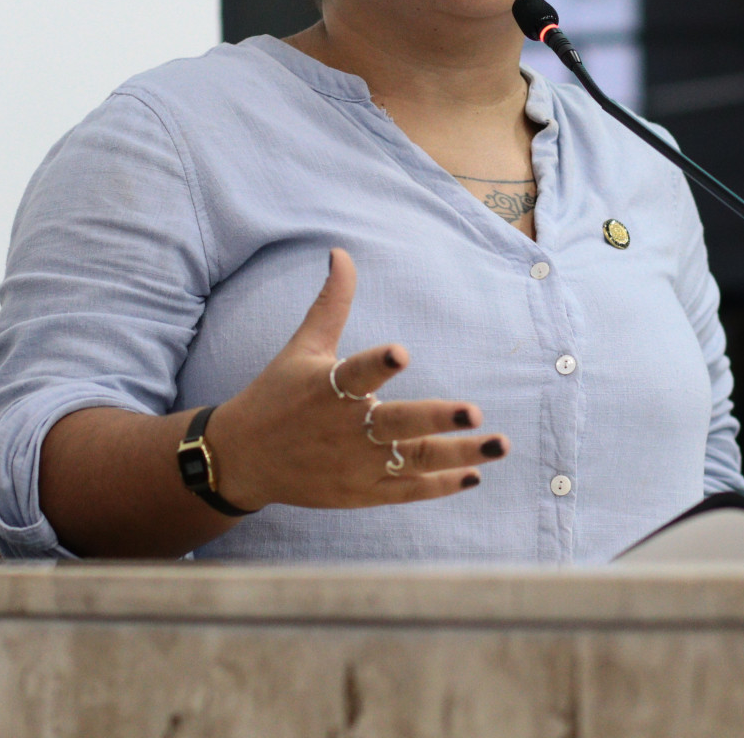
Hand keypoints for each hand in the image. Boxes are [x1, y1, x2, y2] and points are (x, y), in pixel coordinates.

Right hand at [207, 248, 507, 510]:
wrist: (243, 459)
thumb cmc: (277, 395)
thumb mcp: (302, 347)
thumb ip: (331, 303)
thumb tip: (342, 252)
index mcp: (327, 389)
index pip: (357, 373)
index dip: (379, 363)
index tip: (402, 352)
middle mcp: (344, 429)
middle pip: (396, 424)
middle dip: (435, 419)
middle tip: (473, 412)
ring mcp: (355, 465)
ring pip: (413, 460)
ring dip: (459, 454)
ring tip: (500, 443)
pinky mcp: (362, 492)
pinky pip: (407, 490)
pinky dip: (441, 484)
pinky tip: (474, 473)